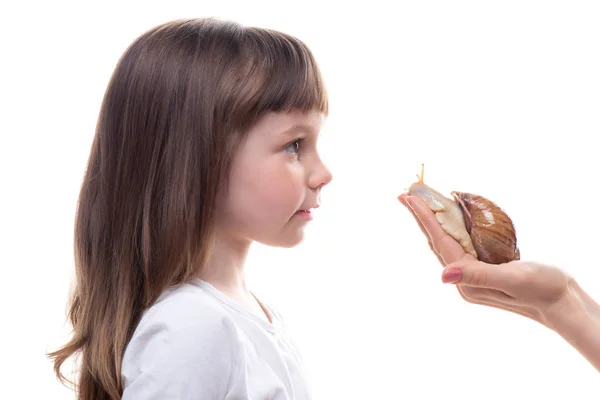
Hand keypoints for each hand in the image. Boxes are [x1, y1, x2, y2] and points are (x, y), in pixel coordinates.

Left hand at [398, 193, 569, 325]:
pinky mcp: (484, 269)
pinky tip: (449, 220)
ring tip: (420, 203)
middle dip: (421, 217)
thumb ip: (479, 276)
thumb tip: (444, 275)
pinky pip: (460, 243)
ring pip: (447, 241)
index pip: (440, 242)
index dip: (424, 218)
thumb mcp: (512, 279)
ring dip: (433, 221)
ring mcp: (473, 274)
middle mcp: (464, 279)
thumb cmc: (543, 290)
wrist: (563, 303)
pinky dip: (452, 228)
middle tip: (405, 194)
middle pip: (437, 241)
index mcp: (467, 280)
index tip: (409, 198)